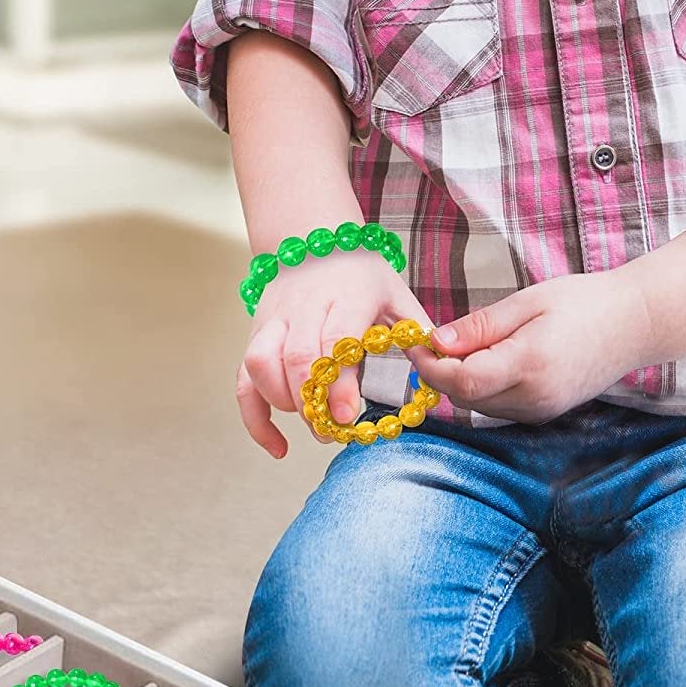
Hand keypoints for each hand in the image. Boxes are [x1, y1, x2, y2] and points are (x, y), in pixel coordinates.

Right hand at [236, 251, 435, 457]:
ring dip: (283, 403)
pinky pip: (243, 381)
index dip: (338, 381)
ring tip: (313, 423)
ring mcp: (273, 320)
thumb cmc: (360, 275)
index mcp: (345, 296)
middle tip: (333, 430)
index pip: (334, 339)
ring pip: (260, 365)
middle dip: (312, 402)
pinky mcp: (254, 335)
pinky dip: (256, 420)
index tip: (346, 415)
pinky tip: (279, 447)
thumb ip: (418, 331)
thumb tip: (443, 369)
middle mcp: (303, 306)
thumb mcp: (396, 294)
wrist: (310, 240)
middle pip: (295, 358)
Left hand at [408, 271, 654, 424]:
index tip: (414, 342)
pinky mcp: (545, 413)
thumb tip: (436, 342)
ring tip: (463, 345)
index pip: (461, 381)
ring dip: (460, 381)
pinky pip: (498, 406)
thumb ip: (480, 327)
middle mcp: (535, 397)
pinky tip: (488, 359)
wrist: (637, 323)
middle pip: (465, 398)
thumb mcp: (527, 302)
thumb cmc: (584, 302)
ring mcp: (542, 410)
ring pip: (479, 406)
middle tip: (432, 339)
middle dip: (440, 372)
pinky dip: (482, 387)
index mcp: (530, 365)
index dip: (430, 365)